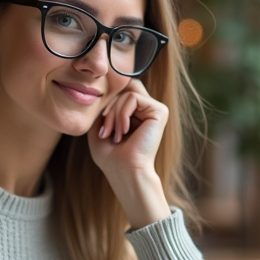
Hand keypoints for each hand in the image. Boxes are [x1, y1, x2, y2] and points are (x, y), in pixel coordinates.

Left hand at [87, 78, 171, 228]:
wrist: (124, 171)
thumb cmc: (111, 156)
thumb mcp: (99, 127)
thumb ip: (103, 107)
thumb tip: (106, 88)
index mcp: (136, 114)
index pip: (120, 93)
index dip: (106, 106)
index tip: (101, 130)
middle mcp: (148, 110)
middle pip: (122, 90)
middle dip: (108, 109)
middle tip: (105, 132)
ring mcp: (155, 110)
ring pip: (126, 93)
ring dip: (113, 114)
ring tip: (114, 135)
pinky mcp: (160, 111)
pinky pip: (133, 97)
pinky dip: (122, 113)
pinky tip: (123, 131)